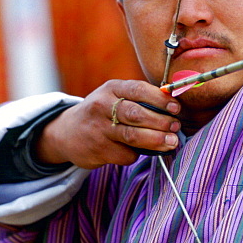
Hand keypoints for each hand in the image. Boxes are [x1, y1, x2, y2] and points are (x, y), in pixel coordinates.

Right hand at [35, 80, 180, 168]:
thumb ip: (138, 99)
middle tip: (175, 127)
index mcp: (111, 88)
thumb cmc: (101, 112)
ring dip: (156, 140)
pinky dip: (137, 154)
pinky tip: (141, 151)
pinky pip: (126, 154)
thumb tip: (173, 107)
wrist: (66, 132)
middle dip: (161, 121)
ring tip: (171, 142)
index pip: (138, 90)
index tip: (176, 108)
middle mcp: (102, 106)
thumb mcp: (114, 97)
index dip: (160, 99)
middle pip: (137, 114)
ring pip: (133, 136)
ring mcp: (98, 129)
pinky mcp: (98, 149)